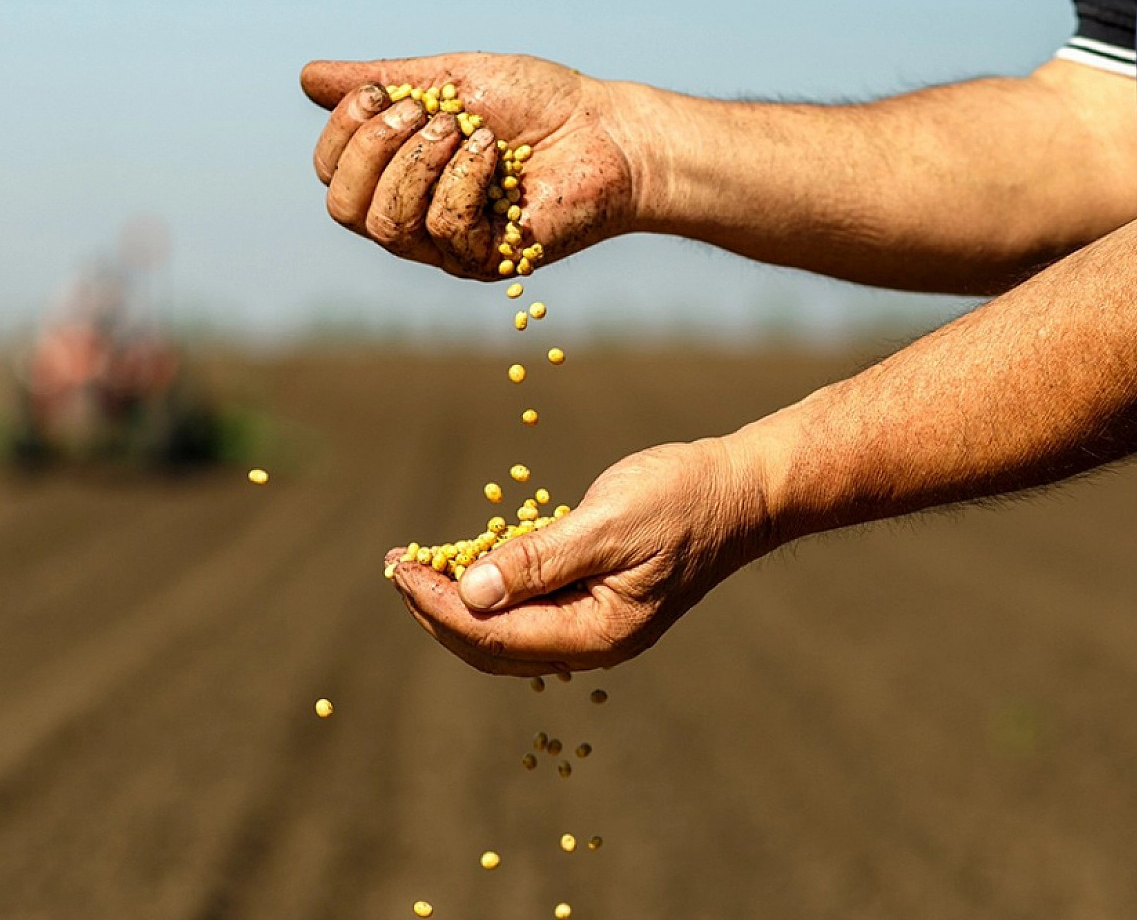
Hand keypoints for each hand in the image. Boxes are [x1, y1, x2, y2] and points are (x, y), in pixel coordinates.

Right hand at [300, 53, 642, 278]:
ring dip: (419, 164)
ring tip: (466, 130)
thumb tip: (308, 78)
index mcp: (399, 175)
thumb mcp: (450, 79)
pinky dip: (463, 180)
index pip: (331, 174)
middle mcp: (413, 216)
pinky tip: (495, 157)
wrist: (607, 131)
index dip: (343, 132)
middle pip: (343, 207)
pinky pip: (442, 229)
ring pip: (385, 224)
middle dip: (373, 149)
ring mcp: (446, 245)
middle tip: (428, 113)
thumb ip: (384, 81)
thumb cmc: (539, 104)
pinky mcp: (484, 261)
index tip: (382, 93)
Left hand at [384, 438, 772, 674]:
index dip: (438, 605)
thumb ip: (540, 560)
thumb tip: (471, 593)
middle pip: (492, 645)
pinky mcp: (595, 601)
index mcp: (598, 634)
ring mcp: (595, 626)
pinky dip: (491, 589)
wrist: (742, 491)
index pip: (495, 635)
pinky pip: (529, 609)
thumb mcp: (608, 523)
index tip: (399, 570)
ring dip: (457, 601)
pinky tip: (465, 562)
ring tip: (415, 568)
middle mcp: (593, 643)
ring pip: (506, 632)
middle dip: (437, 609)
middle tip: (394, 568)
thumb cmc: (683, 499)